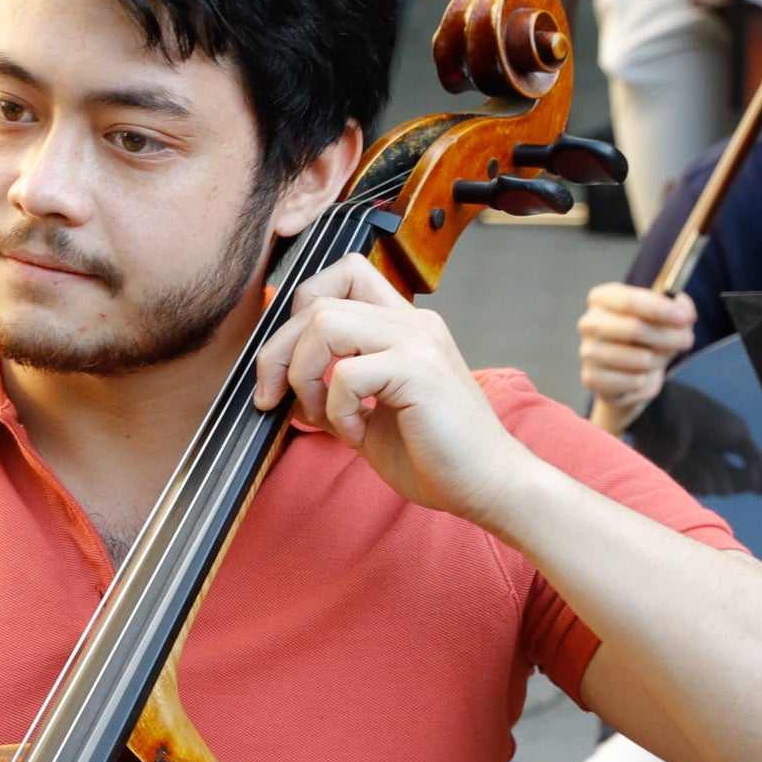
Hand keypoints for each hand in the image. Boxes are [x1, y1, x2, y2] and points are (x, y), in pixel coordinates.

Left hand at [248, 254, 539, 525]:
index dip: (299, 310)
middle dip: (277, 352)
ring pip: (324, 324)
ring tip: (323, 415)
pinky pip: (346, 373)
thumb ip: (333, 385)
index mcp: (404, 325)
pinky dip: (336, 409)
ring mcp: (418, 341)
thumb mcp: (369, 412)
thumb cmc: (433, 455)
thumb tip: (279, 380)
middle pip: (317, 301)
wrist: (488, 486)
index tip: (284, 363)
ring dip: (304, 376)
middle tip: (272, 398)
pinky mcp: (419, 370)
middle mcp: (413, 322)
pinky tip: (357, 433)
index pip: (343, 274)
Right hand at [577, 281, 696, 430]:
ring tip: (655, 359)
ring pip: (640, 358)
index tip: (685, 317)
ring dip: (658, 360)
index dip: (661, 309)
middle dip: (668, 336)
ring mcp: (588, 351)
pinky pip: (632, 381)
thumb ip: (679, 307)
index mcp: (603, 298)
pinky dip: (644, 380)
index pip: (629, 300)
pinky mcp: (592, 378)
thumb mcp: (666, 316)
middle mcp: (590, 323)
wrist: (629, 373)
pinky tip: (639, 375)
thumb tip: (685, 312)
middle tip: (686, 340)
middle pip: (635, 328)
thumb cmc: (647, 338)